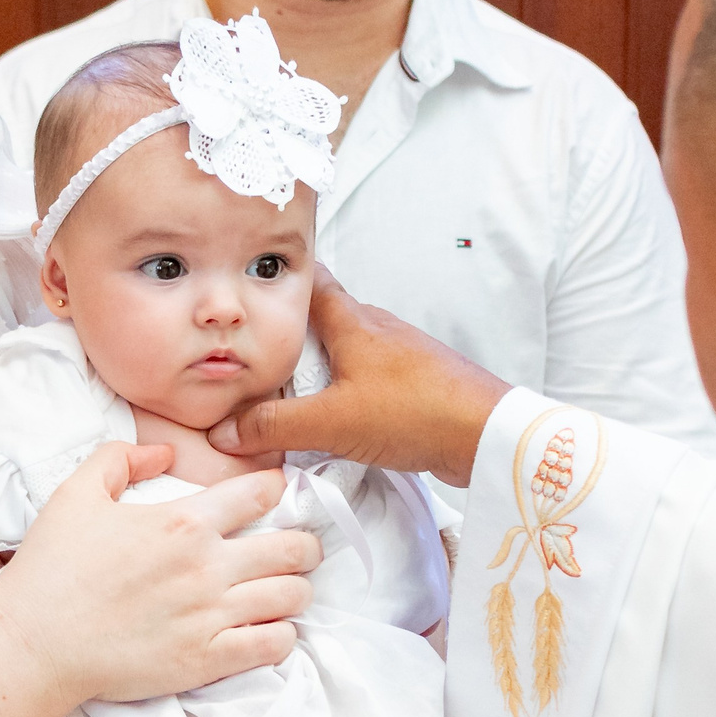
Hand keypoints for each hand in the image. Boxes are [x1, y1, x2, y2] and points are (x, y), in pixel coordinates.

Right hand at [0, 442, 320, 709]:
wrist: (33, 645)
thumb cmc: (50, 568)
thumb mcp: (75, 494)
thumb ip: (120, 459)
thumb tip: (163, 454)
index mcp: (183, 521)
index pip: (261, 491)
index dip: (277, 490)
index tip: (273, 498)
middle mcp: (208, 566)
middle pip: (293, 547)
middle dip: (304, 544)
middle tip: (297, 548)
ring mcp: (212, 615)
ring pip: (293, 596)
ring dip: (296, 589)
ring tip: (285, 590)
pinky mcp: (207, 660)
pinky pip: (275, 644)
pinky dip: (282, 634)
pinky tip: (268, 629)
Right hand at [208, 266, 508, 487]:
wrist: (488, 434)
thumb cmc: (417, 411)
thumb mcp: (332, 421)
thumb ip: (275, 425)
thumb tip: (226, 430)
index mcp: (352, 321)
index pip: (309, 282)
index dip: (276, 282)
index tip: (244, 290)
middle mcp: (375, 329)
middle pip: (320, 322)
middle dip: (286, 339)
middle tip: (249, 364)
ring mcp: (397, 356)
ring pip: (343, 354)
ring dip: (314, 373)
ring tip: (282, 401)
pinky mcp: (413, 385)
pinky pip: (364, 381)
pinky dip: (341, 395)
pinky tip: (331, 423)